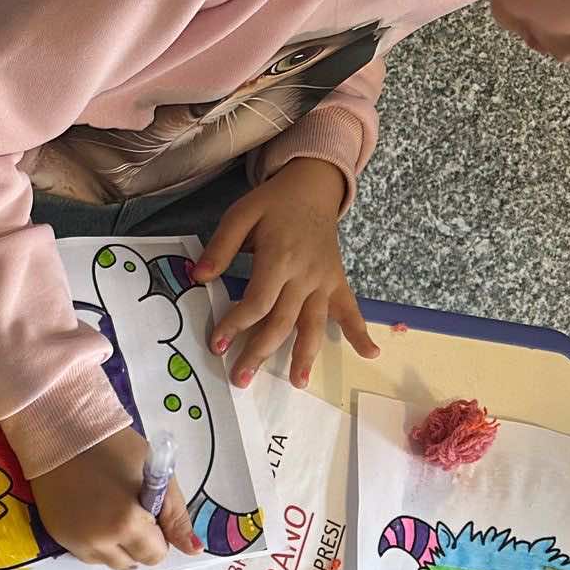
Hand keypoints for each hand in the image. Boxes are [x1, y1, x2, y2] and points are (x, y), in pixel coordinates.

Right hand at [29, 426, 198, 569]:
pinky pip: (86, 554)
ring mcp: (76, 542)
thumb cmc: (114, 448)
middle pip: (131, 563)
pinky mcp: (58, 537)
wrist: (62, 434)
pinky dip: (96, 542)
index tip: (150, 513)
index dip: (159, 535)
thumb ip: (176, 516)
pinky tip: (93, 516)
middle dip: (138, 544)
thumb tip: (193, 549)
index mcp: (126, 524)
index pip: (155, 555)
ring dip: (116, 546)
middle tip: (131, 511)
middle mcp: (99, 541)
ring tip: (110, 514)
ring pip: (108, 562)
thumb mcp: (157, 476)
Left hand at [194, 157, 380, 389]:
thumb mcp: (241, 214)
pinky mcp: (337, 281)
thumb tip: (197, 277)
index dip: (235, 325)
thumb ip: (221, 247)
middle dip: (260, 352)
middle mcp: (305, 274)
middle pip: (282, 321)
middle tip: (240, 379)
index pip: (258, 302)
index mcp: (280, 257)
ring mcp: (324, 280)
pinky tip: (371, 353)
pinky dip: (361, 331)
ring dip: (306, 355)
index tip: (217, 345)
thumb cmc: (273, 203)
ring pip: (314, 324)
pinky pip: (350, 309)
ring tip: (297, 383)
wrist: (314, 186)